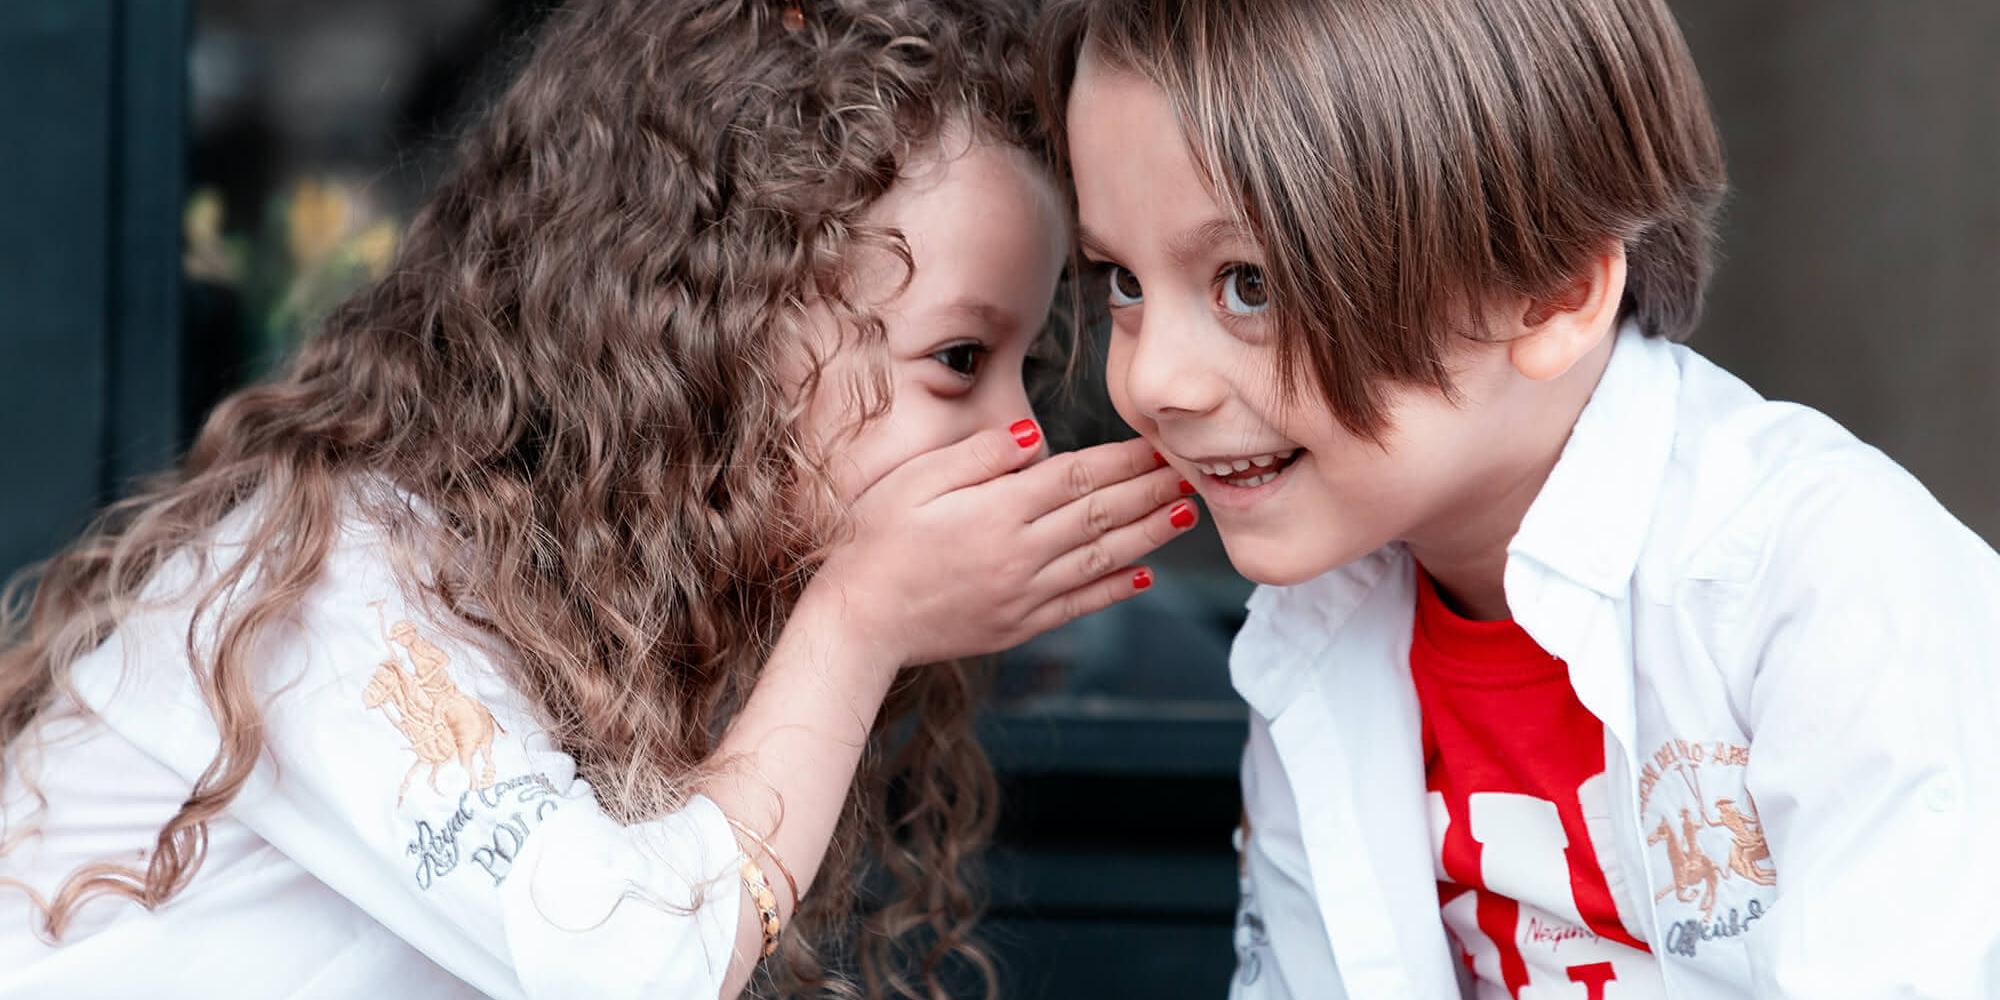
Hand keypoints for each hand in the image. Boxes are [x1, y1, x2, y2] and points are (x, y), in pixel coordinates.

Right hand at [808, 421, 1199, 669]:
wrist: (858, 621)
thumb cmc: (874, 540)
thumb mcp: (916, 480)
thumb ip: (980, 456)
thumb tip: (1036, 436)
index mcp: (998, 511)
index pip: (1076, 477)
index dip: (1123, 460)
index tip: (1158, 445)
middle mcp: (1020, 554)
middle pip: (1100, 515)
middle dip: (1150, 492)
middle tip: (1192, 473)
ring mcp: (1023, 594)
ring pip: (1100, 559)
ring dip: (1148, 537)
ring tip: (1184, 516)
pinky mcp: (1018, 626)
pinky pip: (1079, 605)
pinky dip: (1114, 590)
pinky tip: (1144, 577)